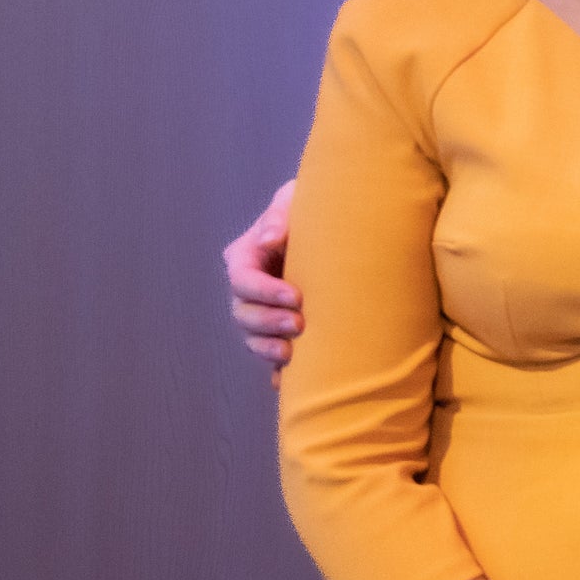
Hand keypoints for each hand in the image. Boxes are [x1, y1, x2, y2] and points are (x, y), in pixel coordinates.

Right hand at [224, 182, 298, 369]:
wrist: (337, 228)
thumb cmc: (313, 207)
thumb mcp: (296, 199)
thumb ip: (282, 215)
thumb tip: (271, 237)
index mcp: (246, 256)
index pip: (243, 278)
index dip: (264, 291)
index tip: (296, 297)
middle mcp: (249, 288)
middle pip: (243, 313)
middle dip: (268, 322)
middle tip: (299, 324)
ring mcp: (261, 311)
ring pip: (252, 337)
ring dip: (268, 347)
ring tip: (291, 353)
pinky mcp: (279, 330)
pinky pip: (271, 356)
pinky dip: (277, 370)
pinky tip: (287, 381)